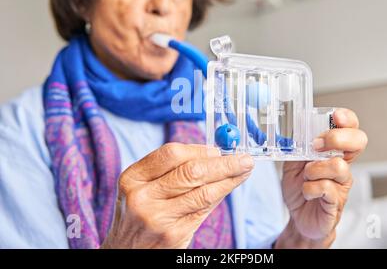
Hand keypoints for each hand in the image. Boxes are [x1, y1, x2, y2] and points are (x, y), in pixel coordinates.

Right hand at [102, 143, 253, 248]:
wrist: (127, 251)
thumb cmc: (139, 215)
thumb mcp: (142, 188)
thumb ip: (169, 171)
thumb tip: (212, 155)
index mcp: (133, 178)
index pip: (171, 153)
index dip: (200, 149)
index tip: (218, 149)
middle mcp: (142, 197)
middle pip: (191, 172)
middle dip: (223, 163)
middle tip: (243, 158)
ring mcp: (158, 218)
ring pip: (203, 192)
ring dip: (229, 178)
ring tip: (244, 170)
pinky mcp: (174, 235)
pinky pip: (204, 210)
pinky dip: (221, 195)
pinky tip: (230, 186)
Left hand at [275, 108, 367, 248]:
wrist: (299, 218)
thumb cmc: (300, 188)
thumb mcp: (293, 162)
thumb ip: (296, 147)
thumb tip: (294, 129)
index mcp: (333, 151)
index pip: (350, 128)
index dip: (348, 119)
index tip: (335, 115)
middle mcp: (342, 164)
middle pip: (358, 141)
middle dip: (336, 138)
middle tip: (315, 145)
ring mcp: (342, 183)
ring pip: (339, 166)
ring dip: (315, 169)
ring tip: (306, 176)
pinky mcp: (336, 202)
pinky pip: (327, 188)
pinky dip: (311, 188)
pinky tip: (306, 192)